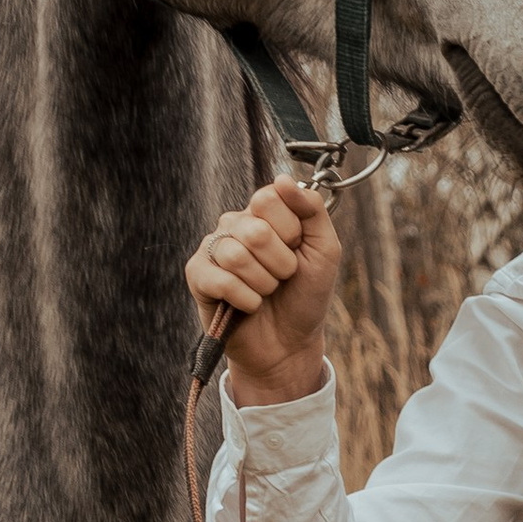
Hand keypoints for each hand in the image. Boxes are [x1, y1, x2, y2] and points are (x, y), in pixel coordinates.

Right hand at [184, 179, 342, 404]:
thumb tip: (283, 179)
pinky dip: (246, 299)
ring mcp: (213, 248)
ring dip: (264, 284)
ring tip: (266, 293)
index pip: (270, 198)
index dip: (292, 232)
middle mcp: (234, 224)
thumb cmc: (305, 295)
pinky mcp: (198, 276)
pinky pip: (220, 280)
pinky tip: (249, 306)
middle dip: (281, 264)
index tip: (297, 250)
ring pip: (237, 256)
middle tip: (283, 278)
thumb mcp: (325, 250)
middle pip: (256, 230)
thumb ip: (311, 210)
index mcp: (263, 212)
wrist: (290, 343)